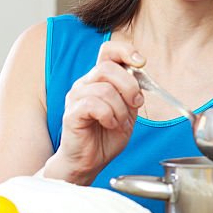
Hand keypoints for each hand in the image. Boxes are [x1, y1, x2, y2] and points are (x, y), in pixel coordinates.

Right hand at [46, 42, 144, 183]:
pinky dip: (108, 116)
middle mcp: (85, 83)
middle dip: (129, 86)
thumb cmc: (106, 135)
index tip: (141, 62)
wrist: (90, 161)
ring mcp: (76, 97)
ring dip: (120, 109)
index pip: (108, 51)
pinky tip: (109, 124)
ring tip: (119, 122)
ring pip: (104, 89)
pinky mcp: (71, 113)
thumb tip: (139, 74)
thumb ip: (132, 92)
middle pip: (108, 68)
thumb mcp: (128, 110)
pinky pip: (94, 104)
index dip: (125, 51)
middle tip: (136, 103)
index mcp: (99, 79)